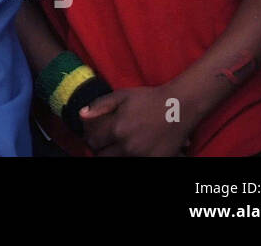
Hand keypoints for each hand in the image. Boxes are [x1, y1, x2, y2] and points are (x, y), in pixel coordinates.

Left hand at [78, 85, 195, 156]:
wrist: (178, 107)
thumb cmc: (149, 99)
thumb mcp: (122, 95)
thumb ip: (100, 105)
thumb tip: (81, 114)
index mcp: (117, 128)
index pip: (93, 142)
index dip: (91, 138)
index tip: (95, 135)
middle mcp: (127, 146)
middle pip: (103, 156)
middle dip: (101, 148)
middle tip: (105, 142)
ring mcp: (142, 156)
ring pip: (117, 161)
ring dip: (114, 154)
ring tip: (119, 144)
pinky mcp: (155, 160)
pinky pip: (135, 163)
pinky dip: (131, 157)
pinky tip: (134, 148)